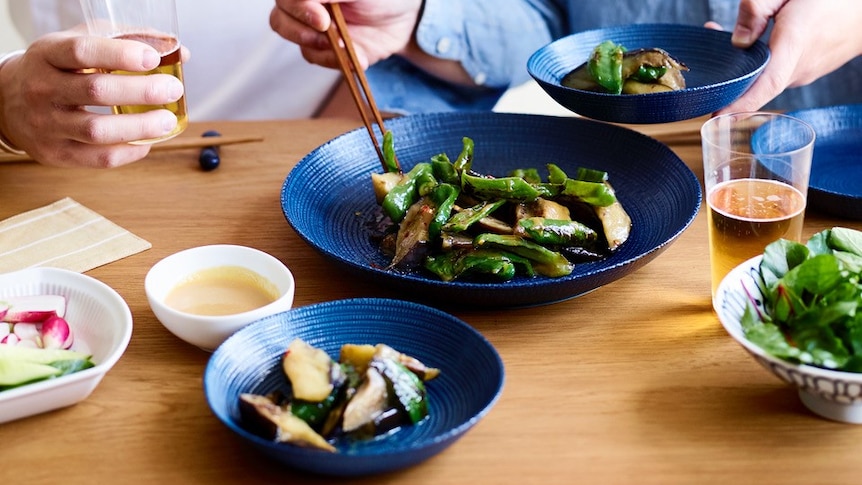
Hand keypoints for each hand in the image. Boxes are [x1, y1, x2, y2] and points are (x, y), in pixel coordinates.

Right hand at [0, 27, 184, 167]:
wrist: (8, 101)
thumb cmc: (55, 69)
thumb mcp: (75, 44)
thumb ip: (123, 42)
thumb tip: (181, 53)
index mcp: (47, 54)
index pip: (82, 51)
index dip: (121, 55)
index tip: (153, 58)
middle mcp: (42, 88)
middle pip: (96, 91)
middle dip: (142, 91)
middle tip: (173, 89)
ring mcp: (46, 124)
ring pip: (98, 130)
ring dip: (140, 127)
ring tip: (167, 121)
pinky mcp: (56, 153)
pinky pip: (99, 159)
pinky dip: (129, 152)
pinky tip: (147, 142)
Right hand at [269, 0, 421, 69]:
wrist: (407, 16)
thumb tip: (308, 2)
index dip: (299, 9)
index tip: (322, 19)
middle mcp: (306, 6)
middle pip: (280, 20)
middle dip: (302, 31)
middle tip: (328, 32)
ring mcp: (315, 29)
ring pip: (297, 42)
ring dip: (321, 49)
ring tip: (346, 48)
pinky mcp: (328, 50)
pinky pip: (318, 60)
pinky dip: (336, 62)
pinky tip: (356, 58)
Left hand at [718, 0, 861, 113]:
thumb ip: (757, 9)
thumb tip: (737, 42)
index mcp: (795, 44)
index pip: (766, 84)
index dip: (741, 103)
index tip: (718, 116)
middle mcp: (800, 66)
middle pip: (755, 82)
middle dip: (726, 71)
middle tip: (706, 43)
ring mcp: (806, 72)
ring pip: (765, 76)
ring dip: (742, 63)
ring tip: (721, 32)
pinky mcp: (808, 71)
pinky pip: (778, 72)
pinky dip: (761, 61)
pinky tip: (755, 41)